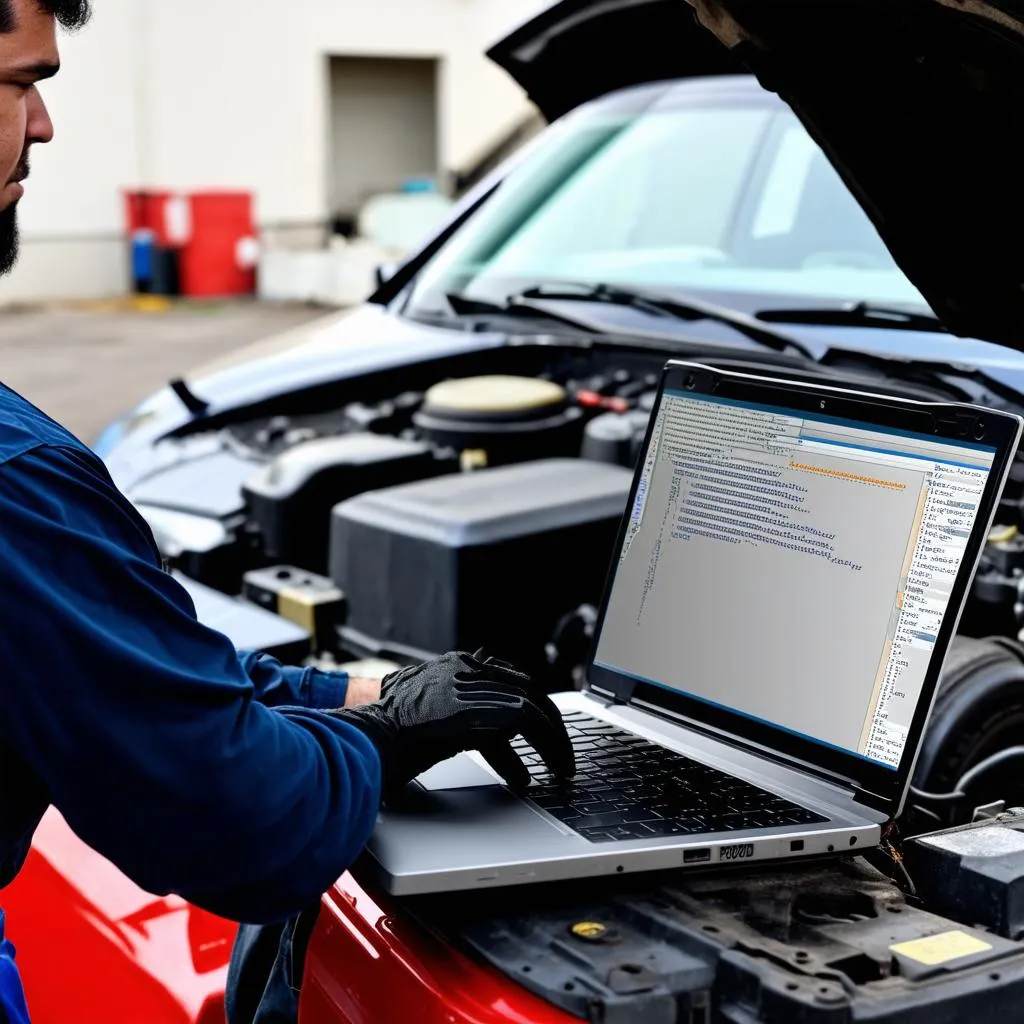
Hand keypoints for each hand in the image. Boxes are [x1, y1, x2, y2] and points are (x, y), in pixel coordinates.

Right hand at [330, 650, 574, 799]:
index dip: (528, 708)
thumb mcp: (423, 719)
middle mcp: (465, 668)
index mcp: (452, 666)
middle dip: (548, 724)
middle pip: (524, 689)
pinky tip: (551, 764)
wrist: (363, 739)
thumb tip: (485, 736)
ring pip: (531, 703)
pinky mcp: (480, 706)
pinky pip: (528, 718)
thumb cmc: (384, 739)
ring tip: (561, 767)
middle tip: (561, 753)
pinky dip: (546, 741)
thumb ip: (453, 719)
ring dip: (553, 738)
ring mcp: (471, 684)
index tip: (541, 729)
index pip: (505, 681)